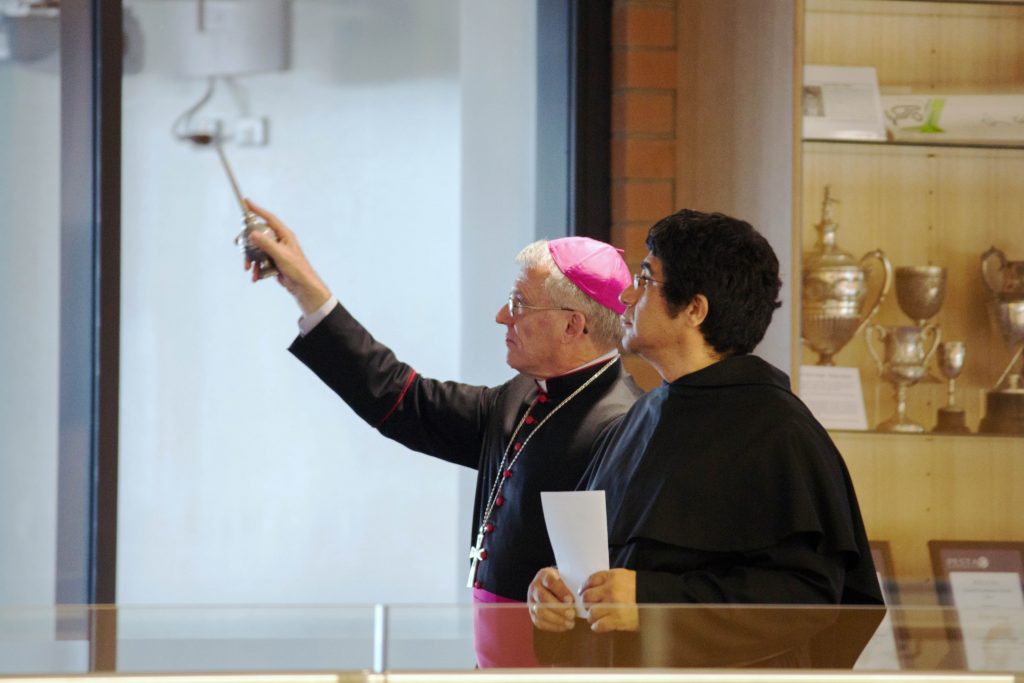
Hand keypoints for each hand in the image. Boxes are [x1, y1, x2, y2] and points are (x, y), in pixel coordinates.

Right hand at [244, 200, 331, 314]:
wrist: (302, 286)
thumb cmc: (297, 268)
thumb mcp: (280, 254)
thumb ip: (266, 243)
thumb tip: (252, 233)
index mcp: (284, 235)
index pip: (269, 218)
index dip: (258, 210)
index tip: (247, 202)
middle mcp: (279, 241)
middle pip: (259, 235)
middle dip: (248, 242)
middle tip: (238, 244)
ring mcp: (275, 251)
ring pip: (257, 249)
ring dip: (251, 258)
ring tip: (248, 268)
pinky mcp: (273, 261)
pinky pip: (260, 261)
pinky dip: (256, 268)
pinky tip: (255, 276)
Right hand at [526, 567, 575, 631]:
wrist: (550, 587)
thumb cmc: (562, 584)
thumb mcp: (565, 580)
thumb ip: (570, 588)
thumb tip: (577, 602)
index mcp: (544, 575)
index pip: (550, 581)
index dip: (560, 591)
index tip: (570, 600)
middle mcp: (534, 587)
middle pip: (543, 598)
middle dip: (559, 608)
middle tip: (572, 614)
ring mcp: (531, 601)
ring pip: (540, 612)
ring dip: (556, 619)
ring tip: (570, 623)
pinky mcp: (532, 613)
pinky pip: (539, 622)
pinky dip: (552, 626)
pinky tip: (564, 627)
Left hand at [580, 569, 638, 632]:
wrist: (657, 600)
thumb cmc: (642, 588)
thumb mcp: (626, 576)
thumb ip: (610, 579)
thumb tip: (595, 587)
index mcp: (612, 577)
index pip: (590, 580)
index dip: (584, 587)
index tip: (582, 592)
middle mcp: (610, 590)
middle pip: (587, 597)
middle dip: (586, 602)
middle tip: (589, 606)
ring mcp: (612, 606)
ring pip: (591, 612)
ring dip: (591, 616)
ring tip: (594, 617)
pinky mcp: (617, 620)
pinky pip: (599, 625)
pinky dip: (597, 627)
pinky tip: (598, 626)